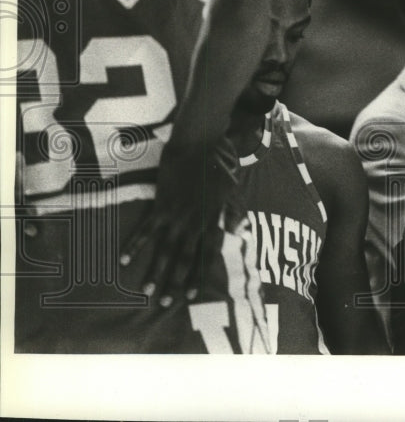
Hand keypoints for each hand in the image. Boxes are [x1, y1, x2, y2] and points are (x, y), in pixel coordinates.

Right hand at [120, 136, 239, 306]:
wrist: (200, 143)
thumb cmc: (218, 162)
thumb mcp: (231, 189)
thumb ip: (231, 211)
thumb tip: (237, 229)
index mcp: (212, 220)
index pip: (206, 255)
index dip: (197, 276)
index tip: (190, 295)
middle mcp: (195, 223)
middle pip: (184, 259)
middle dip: (174, 283)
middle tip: (165, 304)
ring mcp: (177, 215)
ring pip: (165, 250)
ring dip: (155, 272)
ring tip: (147, 292)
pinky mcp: (161, 205)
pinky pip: (146, 231)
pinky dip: (135, 246)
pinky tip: (124, 262)